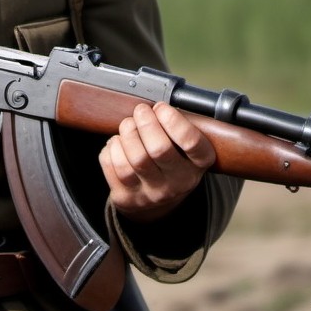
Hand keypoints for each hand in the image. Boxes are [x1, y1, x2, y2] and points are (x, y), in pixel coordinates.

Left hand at [99, 102, 216, 222]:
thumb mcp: (185, 146)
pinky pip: (113, 166)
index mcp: (198, 164)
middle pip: (159, 149)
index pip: (191, 143)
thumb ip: (176, 126)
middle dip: (145, 123)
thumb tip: (153, 108)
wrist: (157, 203)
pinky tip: (118, 144)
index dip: (173, 120)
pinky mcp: (127, 198)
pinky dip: (111, 148)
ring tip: (128, 126)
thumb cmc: (171, 161)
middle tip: (140, 111)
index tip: (161, 107)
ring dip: (126, 134)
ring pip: (133, 160)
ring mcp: (152, 193)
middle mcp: (178, 183)